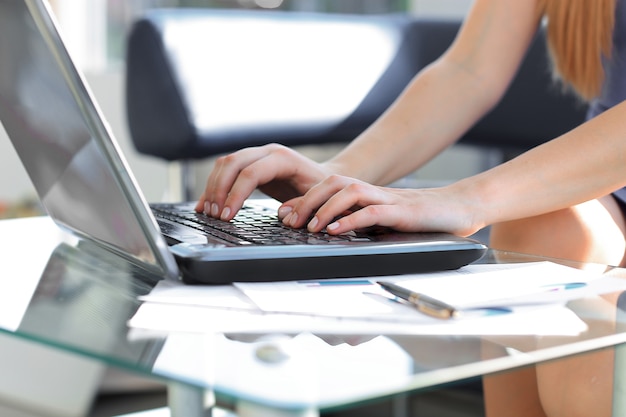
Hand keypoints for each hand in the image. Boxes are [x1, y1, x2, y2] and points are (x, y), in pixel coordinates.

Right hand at [195, 144, 332, 220]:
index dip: (235, 194)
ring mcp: (257, 155)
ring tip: (209, 212)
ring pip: (225, 163)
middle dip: (219, 190)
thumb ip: (301, 206)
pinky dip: (214, 186)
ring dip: (213, 187)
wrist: (324, 178)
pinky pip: (226, 169)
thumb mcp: (316, 199)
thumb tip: (284, 216)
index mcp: (283, 158)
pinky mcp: (250, 163)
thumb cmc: (321, 189)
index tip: (227, 216)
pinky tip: (206, 203)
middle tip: (214, 215)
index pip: (250, 172)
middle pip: (232, 163)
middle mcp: (267, 152)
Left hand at [281, 175, 482, 236]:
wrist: (459, 208)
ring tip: (309, 226)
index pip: (328, 188)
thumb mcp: (383, 222)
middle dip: (307, 200)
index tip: (284, 216)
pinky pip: (372, 211)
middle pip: (333, 182)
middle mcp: (374, 192)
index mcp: (367, 194)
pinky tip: (336, 231)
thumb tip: (331, 232)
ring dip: (325, 207)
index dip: (304, 199)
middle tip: (290, 221)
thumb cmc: (421, 218)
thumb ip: (360, 222)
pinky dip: (351, 220)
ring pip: (349, 191)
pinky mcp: (403, 211)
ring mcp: (388, 199)